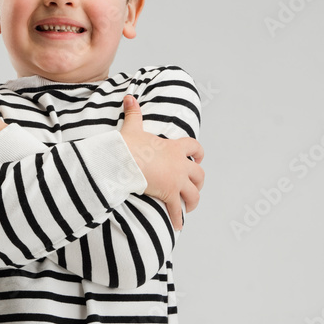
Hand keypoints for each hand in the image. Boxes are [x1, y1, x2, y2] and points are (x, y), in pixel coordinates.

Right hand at [119, 95, 203, 230]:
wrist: (124, 160)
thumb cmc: (128, 145)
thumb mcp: (133, 127)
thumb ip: (134, 113)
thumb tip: (129, 97)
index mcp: (175, 147)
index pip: (195, 148)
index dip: (199, 153)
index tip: (199, 157)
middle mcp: (180, 164)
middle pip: (199, 174)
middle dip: (199, 181)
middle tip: (195, 187)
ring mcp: (177, 180)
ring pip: (194, 194)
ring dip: (193, 201)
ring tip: (189, 207)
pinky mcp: (169, 194)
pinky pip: (177, 210)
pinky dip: (178, 219)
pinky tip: (178, 226)